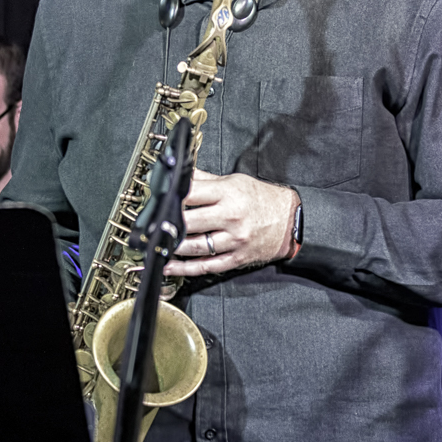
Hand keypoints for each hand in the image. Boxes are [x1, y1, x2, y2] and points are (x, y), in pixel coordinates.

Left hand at [167, 170, 297, 277]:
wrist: (292, 220)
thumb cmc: (263, 200)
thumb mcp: (236, 182)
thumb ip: (206, 180)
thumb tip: (182, 173)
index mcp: (228, 193)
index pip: (191, 193)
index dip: (171, 197)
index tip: (157, 201)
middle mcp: (230, 216)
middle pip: (189, 221)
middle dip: (167, 224)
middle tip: (150, 226)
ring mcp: (234, 239)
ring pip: (195, 246)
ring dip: (172, 247)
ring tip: (156, 245)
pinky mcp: (237, 258)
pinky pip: (207, 265)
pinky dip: (185, 268)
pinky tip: (170, 266)